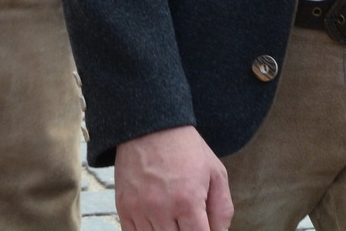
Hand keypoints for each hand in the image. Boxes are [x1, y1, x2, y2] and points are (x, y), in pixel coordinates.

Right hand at [114, 126, 232, 230]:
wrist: (149, 126)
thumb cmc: (185, 148)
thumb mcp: (215, 172)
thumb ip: (222, 209)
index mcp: (188, 201)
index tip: (202, 228)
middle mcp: (162, 208)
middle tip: (188, 220)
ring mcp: (140, 209)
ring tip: (173, 219)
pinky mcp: (123, 208)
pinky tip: (157, 223)